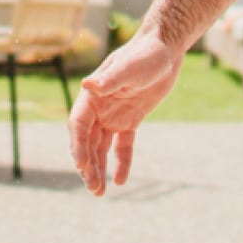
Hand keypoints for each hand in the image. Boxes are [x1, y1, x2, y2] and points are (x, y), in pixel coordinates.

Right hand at [67, 29, 182, 195]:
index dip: (78, 146)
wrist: (165, 49)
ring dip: (98, 169)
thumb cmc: (145, 54)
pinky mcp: (129, 121)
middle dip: (88, 166)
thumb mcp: (129, 67)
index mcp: (91, 98)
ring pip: (100, 148)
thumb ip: (109, 79)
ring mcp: (112, 117)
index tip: (82, 166)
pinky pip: (122, 146)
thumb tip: (87, 85)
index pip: (78, 126)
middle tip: (93, 188)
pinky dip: (120, 162)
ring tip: (99, 192)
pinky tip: (120, 181)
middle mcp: (98, 110)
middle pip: (87, 143)